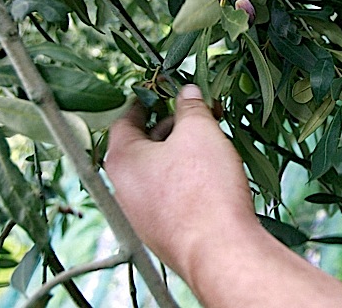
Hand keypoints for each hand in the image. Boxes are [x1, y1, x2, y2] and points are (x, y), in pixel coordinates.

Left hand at [104, 85, 257, 278]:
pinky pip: (168, 197)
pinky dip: (183, 181)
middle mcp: (124, 189)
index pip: (124, 121)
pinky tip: (210, 177)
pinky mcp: (162, 233)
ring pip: (156, 173)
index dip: (146, 102)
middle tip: (197, 117)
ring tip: (209, 145)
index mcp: (122, 160)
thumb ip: (191, 107)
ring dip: (179, 155)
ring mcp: (141, 215)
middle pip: (141, 147)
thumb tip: (187, 93)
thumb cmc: (203, 189)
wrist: (219, 250)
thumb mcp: (199, 132)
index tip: (161, 92)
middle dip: (170, 128)